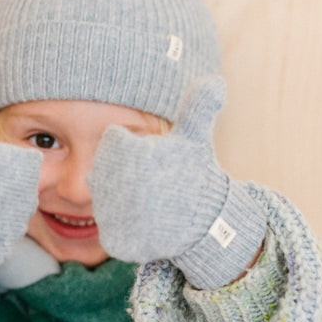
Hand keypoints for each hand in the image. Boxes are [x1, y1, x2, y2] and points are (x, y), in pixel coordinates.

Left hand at [89, 76, 265, 288]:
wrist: (207, 227)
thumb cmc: (196, 176)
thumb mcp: (196, 137)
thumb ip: (198, 106)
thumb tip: (215, 82)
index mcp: (124, 149)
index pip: (113, 141)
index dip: (134, 148)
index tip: (154, 160)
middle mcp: (111, 181)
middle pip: (106, 170)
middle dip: (127, 174)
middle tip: (152, 183)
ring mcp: (110, 213)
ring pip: (106, 198)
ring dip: (124, 199)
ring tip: (149, 203)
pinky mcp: (113, 239)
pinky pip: (110, 227)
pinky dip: (125, 226)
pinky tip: (146, 223)